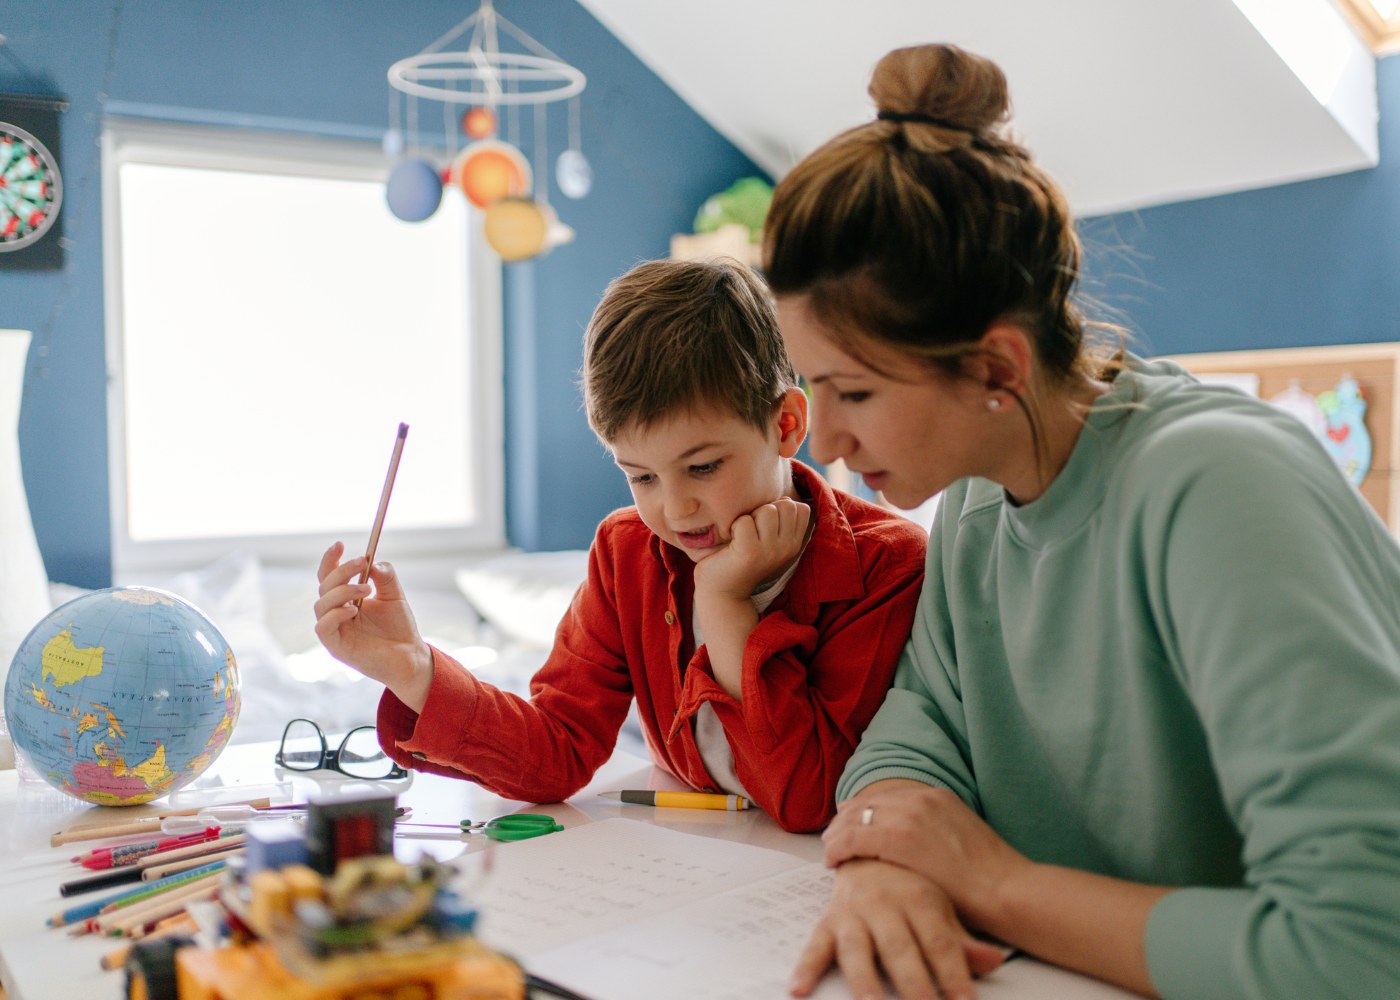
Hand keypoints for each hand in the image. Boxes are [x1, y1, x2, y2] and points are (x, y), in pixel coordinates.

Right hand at [314, 542, 433, 710]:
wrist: (410, 655)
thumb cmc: (399, 627)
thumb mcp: (394, 595)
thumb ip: (385, 576)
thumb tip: (373, 561)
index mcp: (345, 599)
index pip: (329, 576)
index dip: (330, 560)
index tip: (340, 544)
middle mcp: (336, 613)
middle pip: (324, 586)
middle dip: (341, 571)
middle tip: (362, 562)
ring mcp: (334, 630)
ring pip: (321, 604)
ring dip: (342, 590)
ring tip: (366, 589)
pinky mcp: (336, 647)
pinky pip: (323, 627)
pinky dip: (336, 614)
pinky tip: (354, 609)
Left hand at [693, 497, 811, 599]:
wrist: (722, 592)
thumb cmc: (741, 560)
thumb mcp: (768, 540)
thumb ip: (779, 520)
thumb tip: (784, 499)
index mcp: (793, 544)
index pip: (801, 509)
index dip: (781, 508)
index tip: (765, 524)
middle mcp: (787, 548)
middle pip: (786, 505)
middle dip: (766, 509)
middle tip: (752, 529)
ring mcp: (770, 550)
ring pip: (768, 510)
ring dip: (750, 516)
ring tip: (742, 535)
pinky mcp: (750, 552)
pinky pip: (745, 520)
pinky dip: (734, 525)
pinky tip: (732, 540)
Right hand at [790, 859, 1004, 999]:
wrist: (868, 841)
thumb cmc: (909, 882)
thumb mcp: (940, 906)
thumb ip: (963, 940)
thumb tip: (995, 961)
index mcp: (919, 897)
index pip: (940, 942)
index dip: (954, 973)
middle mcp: (884, 903)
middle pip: (901, 949)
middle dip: (914, 983)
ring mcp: (854, 911)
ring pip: (858, 948)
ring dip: (864, 979)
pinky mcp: (829, 919)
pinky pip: (815, 945)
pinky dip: (805, 967)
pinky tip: (798, 988)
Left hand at [823, 781, 1028, 929]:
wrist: (1008, 889)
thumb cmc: (990, 878)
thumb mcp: (961, 838)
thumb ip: (936, 832)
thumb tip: (917, 844)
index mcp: (937, 796)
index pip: (885, 797)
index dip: (862, 811)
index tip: (849, 824)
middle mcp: (921, 798)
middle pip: (866, 804)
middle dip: (845, 821)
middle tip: (831, 837)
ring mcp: (909, 815)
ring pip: (855, 819)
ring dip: (837, 835)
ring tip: (828, 851)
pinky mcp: (899, 838)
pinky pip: (854, 838)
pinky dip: (838, 849)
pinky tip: (832, 862)